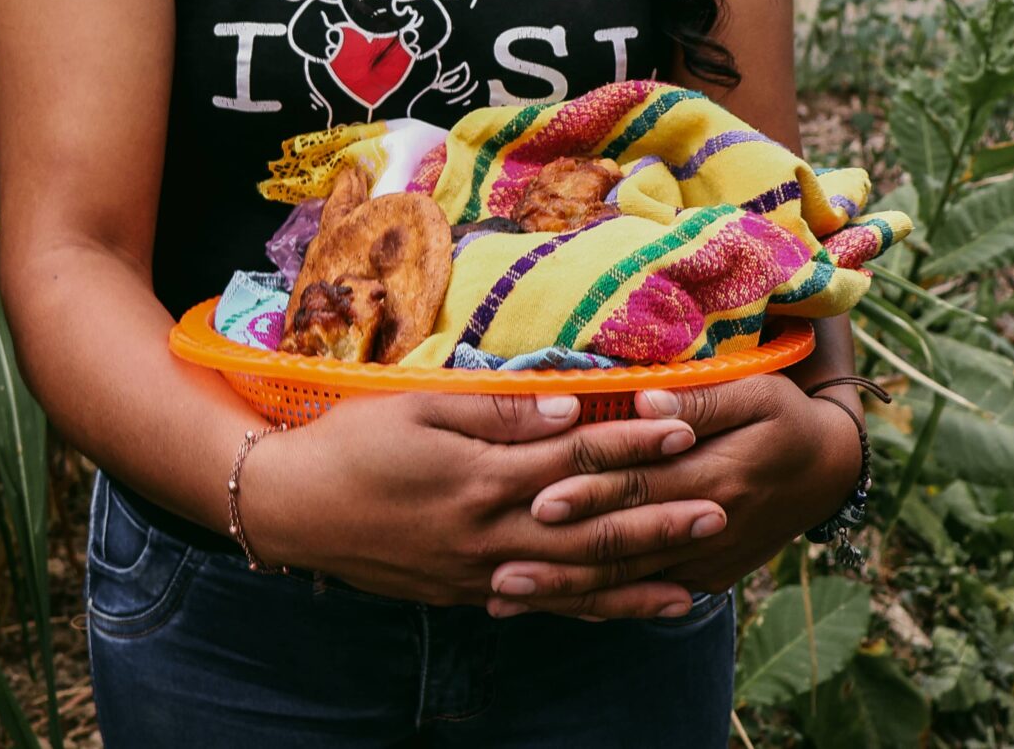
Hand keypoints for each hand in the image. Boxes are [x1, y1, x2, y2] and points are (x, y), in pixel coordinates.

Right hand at [242, 391, 729, 618]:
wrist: (292, 508)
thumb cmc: (352, 444)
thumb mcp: (416, 409)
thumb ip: (496, 409)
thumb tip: (570, 406)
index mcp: (482, 478)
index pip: (576, 457)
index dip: (633, 442)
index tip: (685, 427)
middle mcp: (491, 533)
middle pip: (592, 526)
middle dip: (658, 516)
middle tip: (721, 506)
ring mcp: (482, 571)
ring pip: (576, 578)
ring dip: (638, 574)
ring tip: (697, 573)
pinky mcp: (469, 592)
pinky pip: (545, 605)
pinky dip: (593, 607)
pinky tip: (631, 608)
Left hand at [486, 376, 862, 612]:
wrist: (828, 471)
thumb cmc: (784, 417)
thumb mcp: (757, 392)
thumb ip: (701, 399)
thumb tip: (647, 397)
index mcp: (717, 476)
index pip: (640, 485)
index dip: (589, 492)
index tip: (537, 498)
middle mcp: (708, 527)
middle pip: (624, 544)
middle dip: (561, 559)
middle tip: (502, 568)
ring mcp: (706, 561)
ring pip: (628, 581)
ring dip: (566, 591)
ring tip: (508, 595)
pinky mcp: (705, 578)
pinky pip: (646, 594)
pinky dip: (600, 603)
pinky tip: (554, 607)